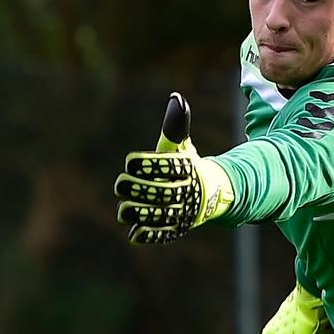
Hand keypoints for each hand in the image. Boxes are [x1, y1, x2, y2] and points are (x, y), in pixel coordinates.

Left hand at [114, 93, 233, 245]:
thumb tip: (176, 98)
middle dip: (138, 189)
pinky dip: (150, 235)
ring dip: (140, 213)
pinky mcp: (179, 227)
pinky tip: (134, 234)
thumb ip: (176, 126)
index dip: (148, 164)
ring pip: (161, 214)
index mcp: (187, 168)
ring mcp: (184, 211)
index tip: (130, 162)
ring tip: (123, 209)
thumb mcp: (182, 146)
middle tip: (121, 184)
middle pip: (161, 192)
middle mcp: (187, 191)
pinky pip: (164, 233)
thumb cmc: (187, 165)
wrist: (212, 193)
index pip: (167, 166)